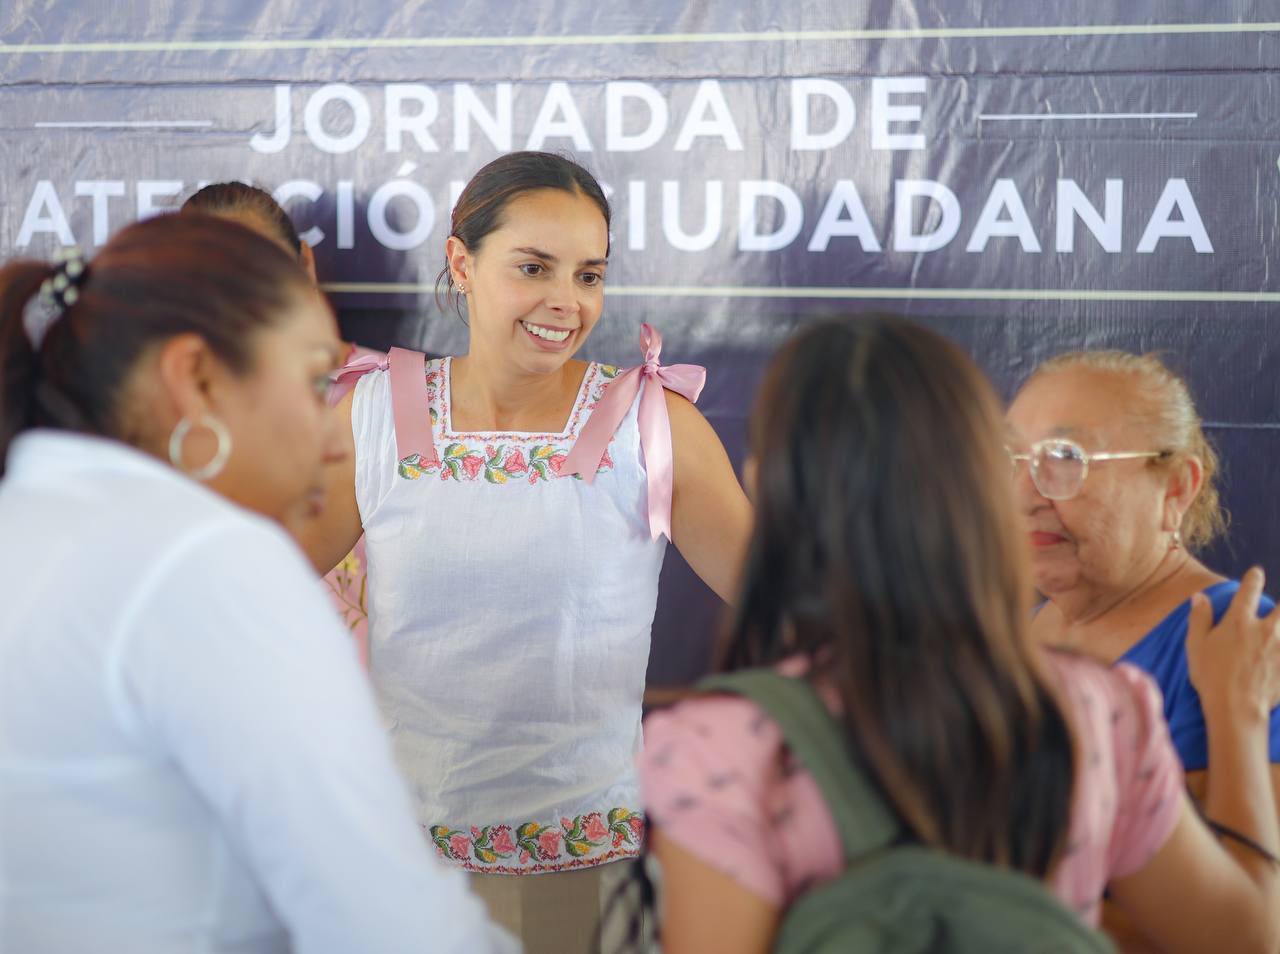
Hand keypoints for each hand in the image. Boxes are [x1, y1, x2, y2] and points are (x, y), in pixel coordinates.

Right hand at [1186, 567, 1279, 723]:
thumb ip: (1200, 618)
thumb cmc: (1211, 676)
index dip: (1253, 579)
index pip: (1249, 590)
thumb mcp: (1196, 645)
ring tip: (1279, 631)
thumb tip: (1200, 597)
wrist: (1236, 708)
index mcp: (1239, 621)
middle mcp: (1266, 629)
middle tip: (1278, 608)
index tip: (1256, 573)